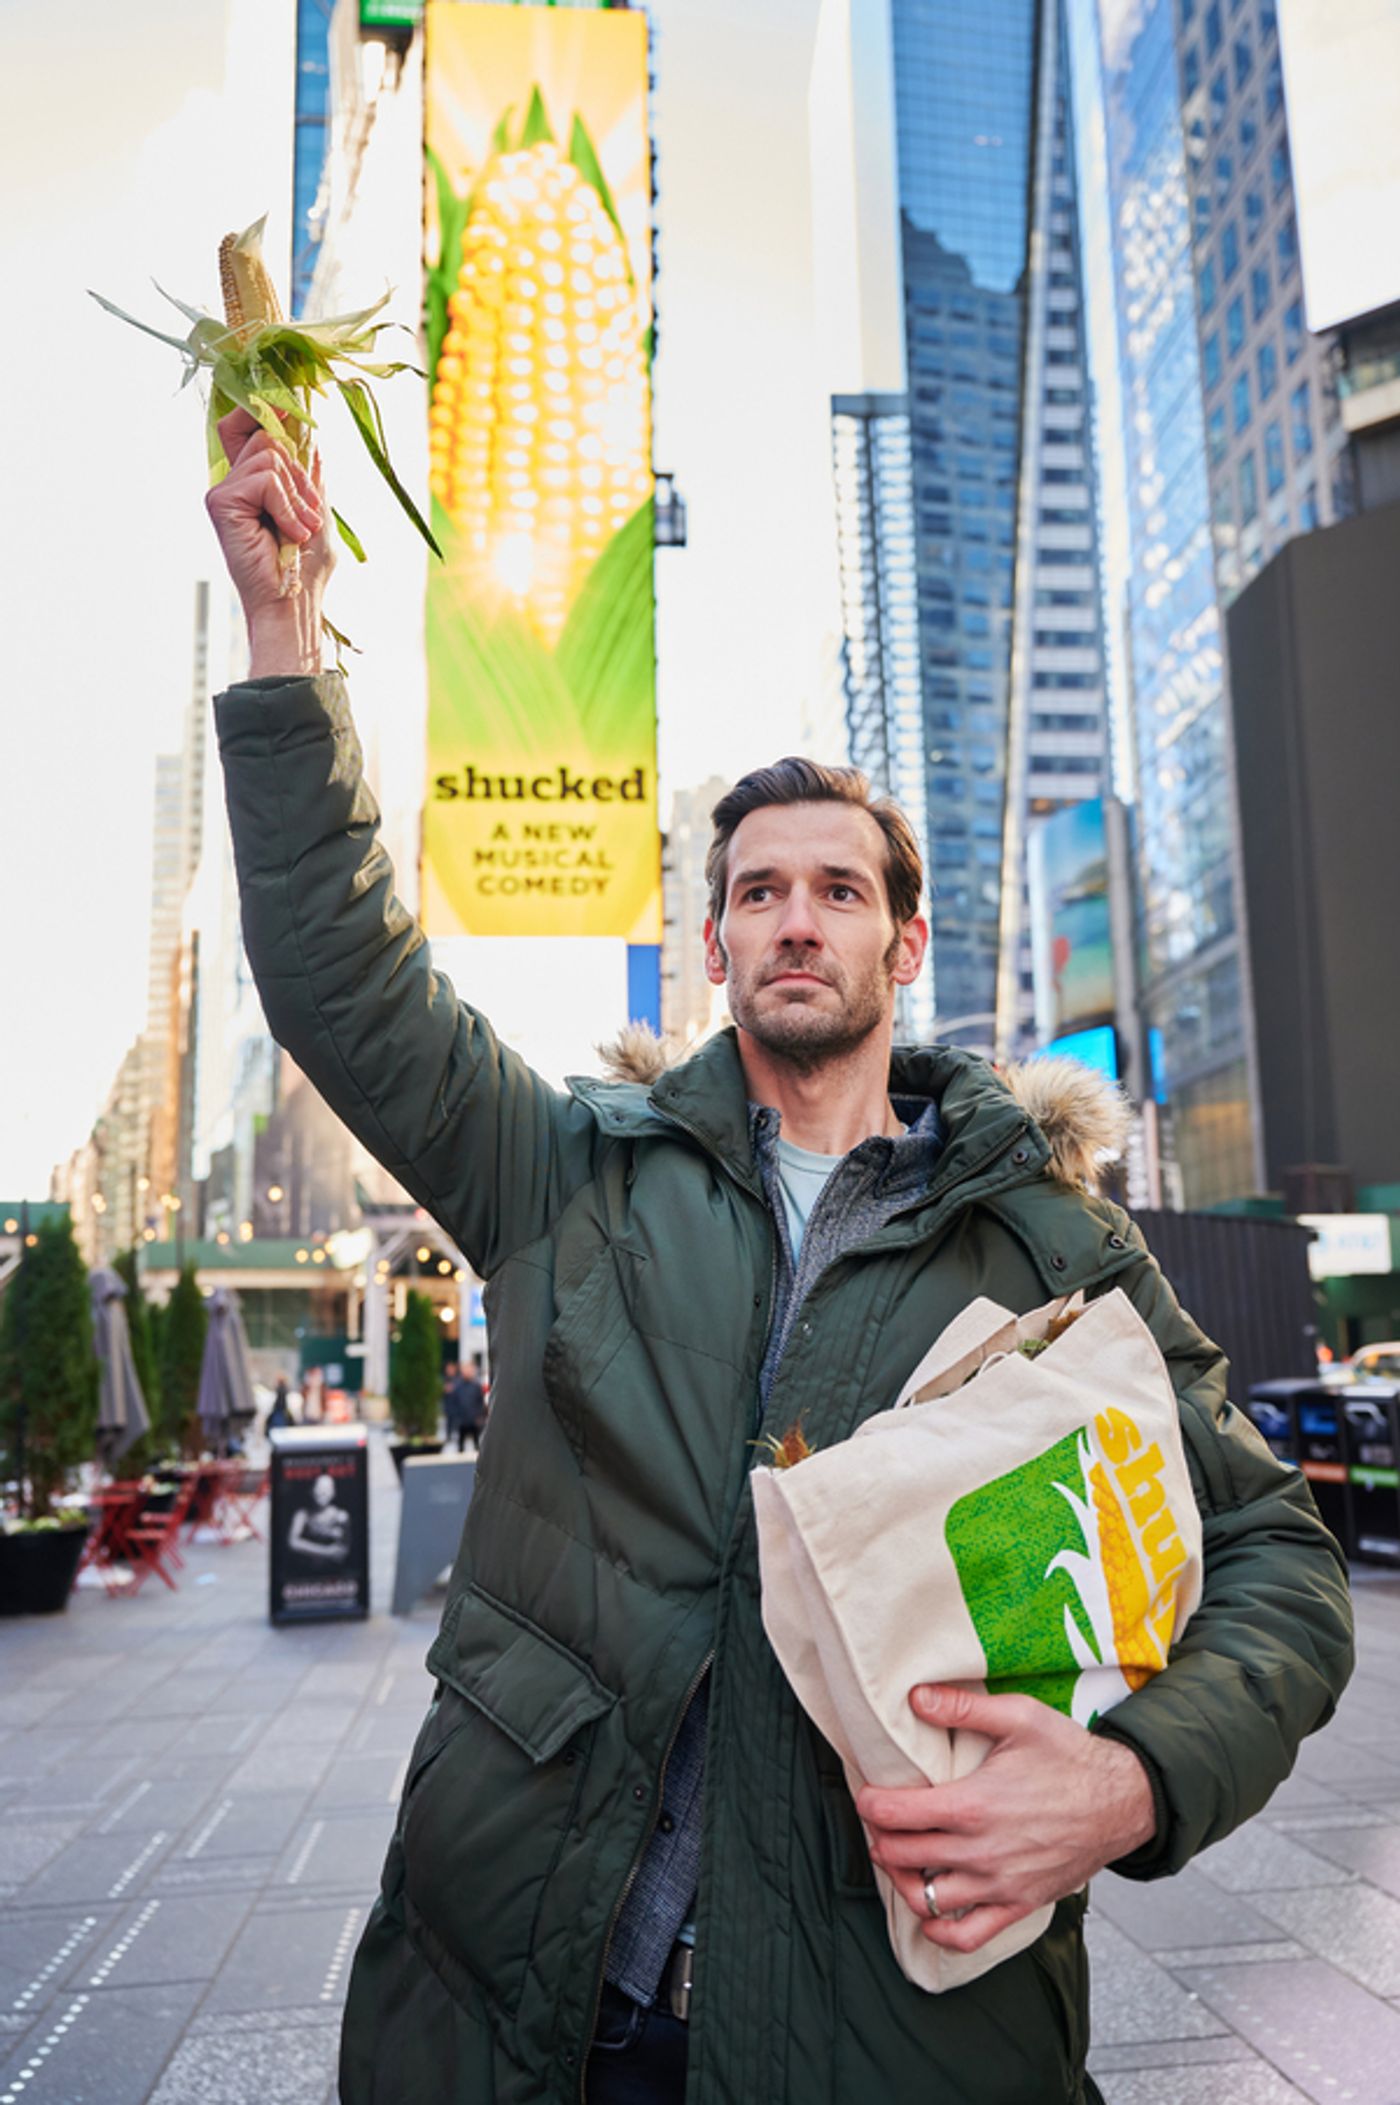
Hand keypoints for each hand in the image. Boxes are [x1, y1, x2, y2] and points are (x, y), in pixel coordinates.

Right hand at [205, 408, 332, 675]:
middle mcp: (234, 483)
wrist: (292, 603)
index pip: (249, 428)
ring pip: (268, 455)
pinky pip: (264, 478)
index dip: (267, 412)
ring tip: (301, 529)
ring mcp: (224, 492)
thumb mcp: (317, 510)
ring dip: (297, 494)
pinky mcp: (221, 502)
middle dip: (299, 472)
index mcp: (254, 484)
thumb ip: (309, 474)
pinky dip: (287, 504)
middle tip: (311, 513)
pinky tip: (291, 533)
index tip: (293, 412)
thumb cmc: (306, 568)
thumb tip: (308, 434)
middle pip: (265, 436)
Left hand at [855, 1683, 1155, 1953]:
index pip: (895, 1814)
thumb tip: (915, 1697)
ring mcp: (999, 1884)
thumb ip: (963, 1707)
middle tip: (879, 1822)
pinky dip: (939, 1929)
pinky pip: (967, 1935)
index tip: (867, 1794)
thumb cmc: (1070, 1756)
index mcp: (973, 1804)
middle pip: (901, 1856)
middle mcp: (981, 1851)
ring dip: (902, 1880)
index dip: (870, 1804)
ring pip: (925, 1899)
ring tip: (899, 1858)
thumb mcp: (1019, 1717)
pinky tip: (929, 1910)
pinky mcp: (1019, 1904)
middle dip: (879, 1838)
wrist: (1123, 1801)